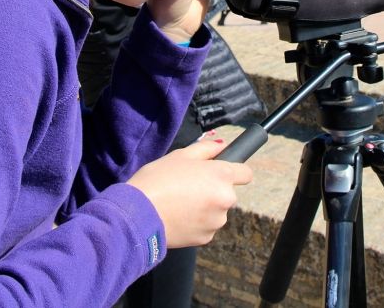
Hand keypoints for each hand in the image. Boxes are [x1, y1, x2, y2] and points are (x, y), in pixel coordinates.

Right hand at [127, 138, 252, 247]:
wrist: (138, 214)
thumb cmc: (157, 179)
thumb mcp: (180, 155)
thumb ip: (206, 149)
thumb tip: (222, 145)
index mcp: (222, 175)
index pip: (246, 173)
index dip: (236, 171)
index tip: (223, 172)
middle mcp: (225, 199)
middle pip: (227, 193)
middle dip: (214, 190)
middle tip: (189, 187)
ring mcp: (217, 221)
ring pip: (217, 211)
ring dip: (205, 208)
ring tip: (180, 203)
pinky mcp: (206, 238)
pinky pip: (206, 227)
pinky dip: (196, 223)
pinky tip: (178, 217)